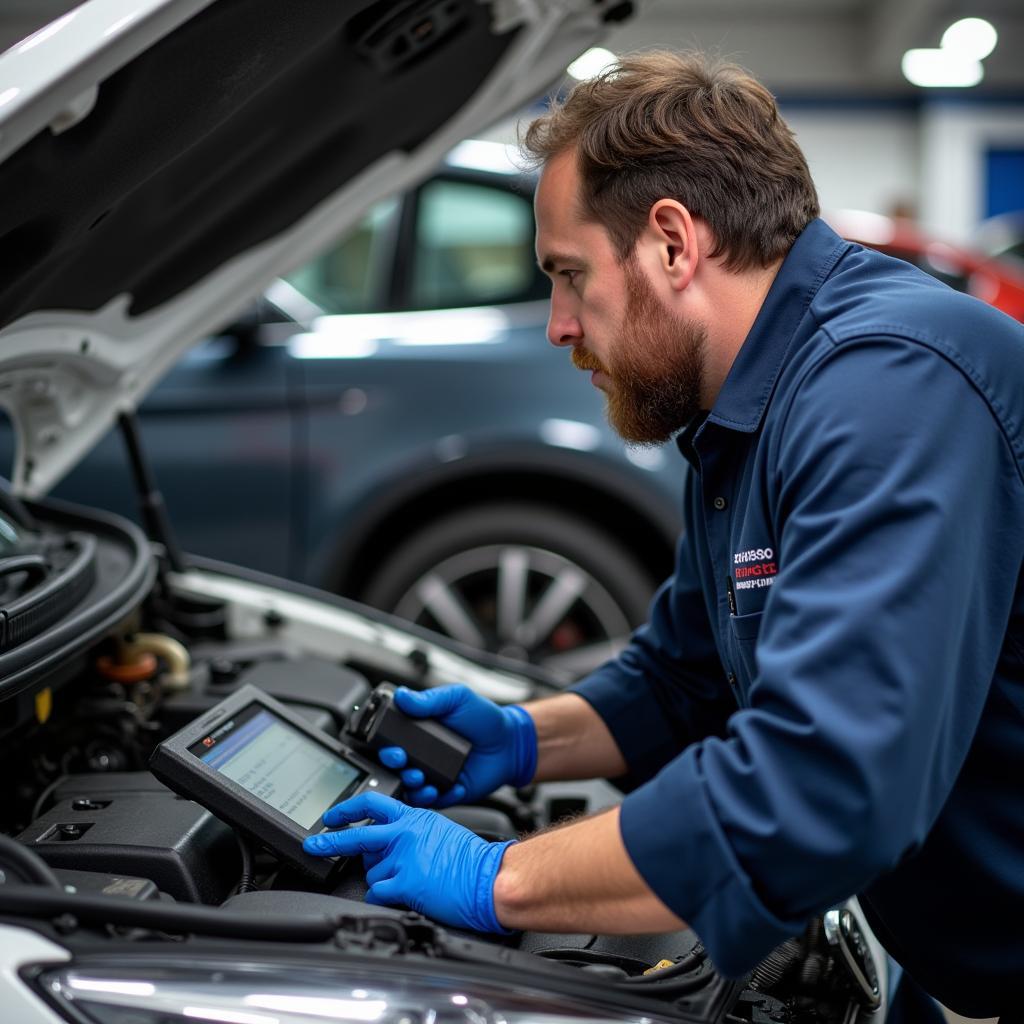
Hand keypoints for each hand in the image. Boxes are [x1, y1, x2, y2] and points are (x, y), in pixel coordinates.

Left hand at [303, 791, 512, 932]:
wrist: (489, 878)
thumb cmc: (472, 859)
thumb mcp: (439, 830)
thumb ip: (412, 831)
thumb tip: (389, 844)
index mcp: (414, 817)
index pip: (374, 804)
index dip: (348, 809)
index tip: (332, 815)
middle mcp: (405, 833)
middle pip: (357, 836)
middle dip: (330, 840)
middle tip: (315, 844)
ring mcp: (404, 857)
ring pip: (371, 872)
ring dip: (382, 880)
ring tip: (408, 881)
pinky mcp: (405, 882)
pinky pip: (378, 892)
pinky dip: (384, 897)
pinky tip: (401, 895)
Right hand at [378, 685, 536, 807]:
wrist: (509, 743)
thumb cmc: (484, 719)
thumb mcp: (457, 699)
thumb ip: (429, 699)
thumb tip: (402, 695)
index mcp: (419, 731)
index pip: (392, 740)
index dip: (385, 745)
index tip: (389, 746)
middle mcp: (422, 754)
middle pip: (396, 766)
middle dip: (394, 765)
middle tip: (402, 761)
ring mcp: (434, 775)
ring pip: (410, 787)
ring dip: (411, 784)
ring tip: (420, 778)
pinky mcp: (447, 792)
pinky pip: (434, 801)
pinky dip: (436, 797)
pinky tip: (447, 787)